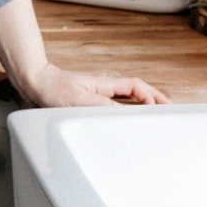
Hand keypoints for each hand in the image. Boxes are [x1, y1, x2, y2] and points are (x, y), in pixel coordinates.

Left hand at [14, 62, 167, 107]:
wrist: (35, 84)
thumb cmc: (53, 89)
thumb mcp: (78, 100)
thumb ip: (101, 106)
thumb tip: (126, 114)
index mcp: (106, 84)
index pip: (137, 86)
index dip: (151, 95)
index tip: (160, 108)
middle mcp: (106, 89)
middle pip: (138, 92)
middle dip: (155, 100)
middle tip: (171, 111)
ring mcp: (100, 95)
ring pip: (129, 99)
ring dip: (144, 106)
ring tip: (157, 118)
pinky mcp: (92, 103)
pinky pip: (117, 107)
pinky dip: (128, 113)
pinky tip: (130, 122)